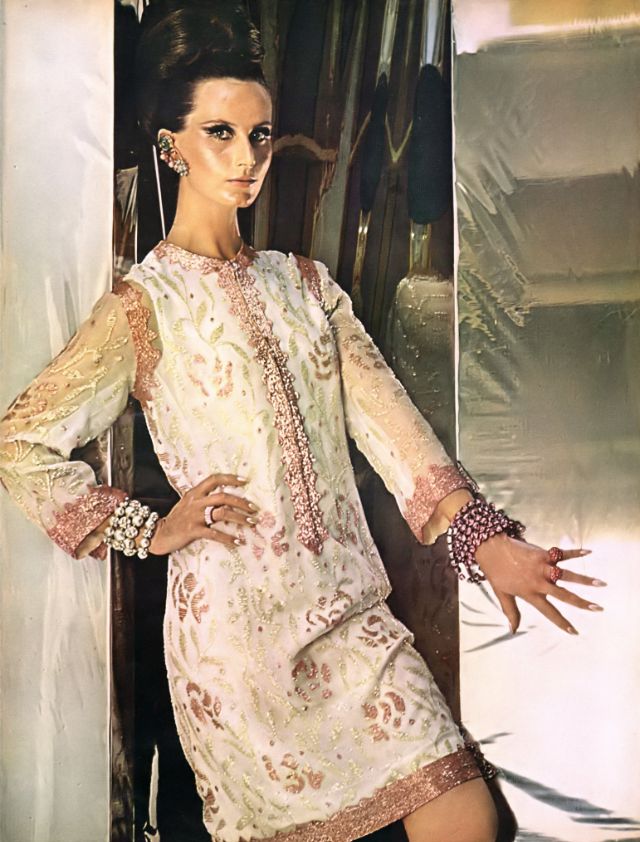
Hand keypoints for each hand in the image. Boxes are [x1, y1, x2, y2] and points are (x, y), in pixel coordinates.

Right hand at [148, 473, 257, 555]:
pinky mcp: (193, 530)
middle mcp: (196, 501)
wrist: (159, 534)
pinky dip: (228, 538)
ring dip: (239, 518)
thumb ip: (203, 498)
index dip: (230, 478)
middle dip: (241, 502)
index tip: (245, 481)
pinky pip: (214, 533)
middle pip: (223, 497)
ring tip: (251, 523)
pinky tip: (238, 542)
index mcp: (195, 492)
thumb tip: (226, 498)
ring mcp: (194, 516)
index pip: (214, 479)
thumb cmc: (177, 518)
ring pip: (222, 513)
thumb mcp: (188, 503)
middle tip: (254, 509)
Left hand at [474, 533, 605, 634]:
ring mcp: (542, 567)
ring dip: (585, 580)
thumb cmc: (496, 571)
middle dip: (582, 603)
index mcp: (530, 594)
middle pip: (564, 595)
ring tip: (601, 583)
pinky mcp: (542, 554)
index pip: (549, 612)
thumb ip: (511, 612)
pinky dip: (575, 553)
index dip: (562, 622)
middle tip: (598, 609)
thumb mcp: (502, 594)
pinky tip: (588, 552)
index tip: (575, 631)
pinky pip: (562, 554)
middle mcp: (538, 582)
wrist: (490, 548)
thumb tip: (513, 630)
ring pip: (567, 575)